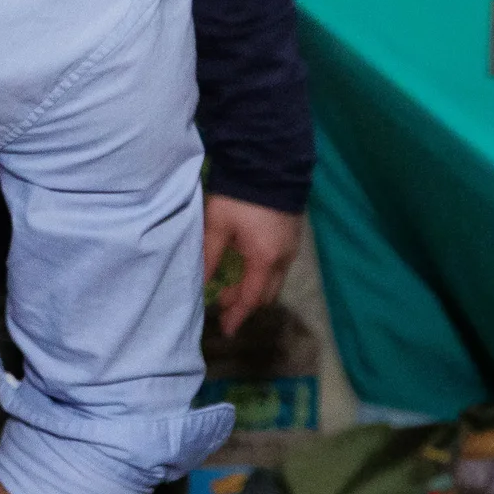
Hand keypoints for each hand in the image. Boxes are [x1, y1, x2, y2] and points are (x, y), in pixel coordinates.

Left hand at [203, 194, 301, 336]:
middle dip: (245, 303)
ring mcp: (291, 247)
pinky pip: (279, 266)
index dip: (238, 315)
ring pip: (274, 280)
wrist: (270, 164)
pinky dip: (263, 274)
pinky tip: (246, 266)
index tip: (226, 329)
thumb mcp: (217, 226)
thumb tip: (200, 283)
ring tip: (230, 287)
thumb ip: (209, 256)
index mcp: (265, 260)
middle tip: (222, 305)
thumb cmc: (240, 197)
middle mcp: (283, 259)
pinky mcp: (292, 236)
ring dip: (254, 288)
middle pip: (266, 293)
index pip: (252, 298)